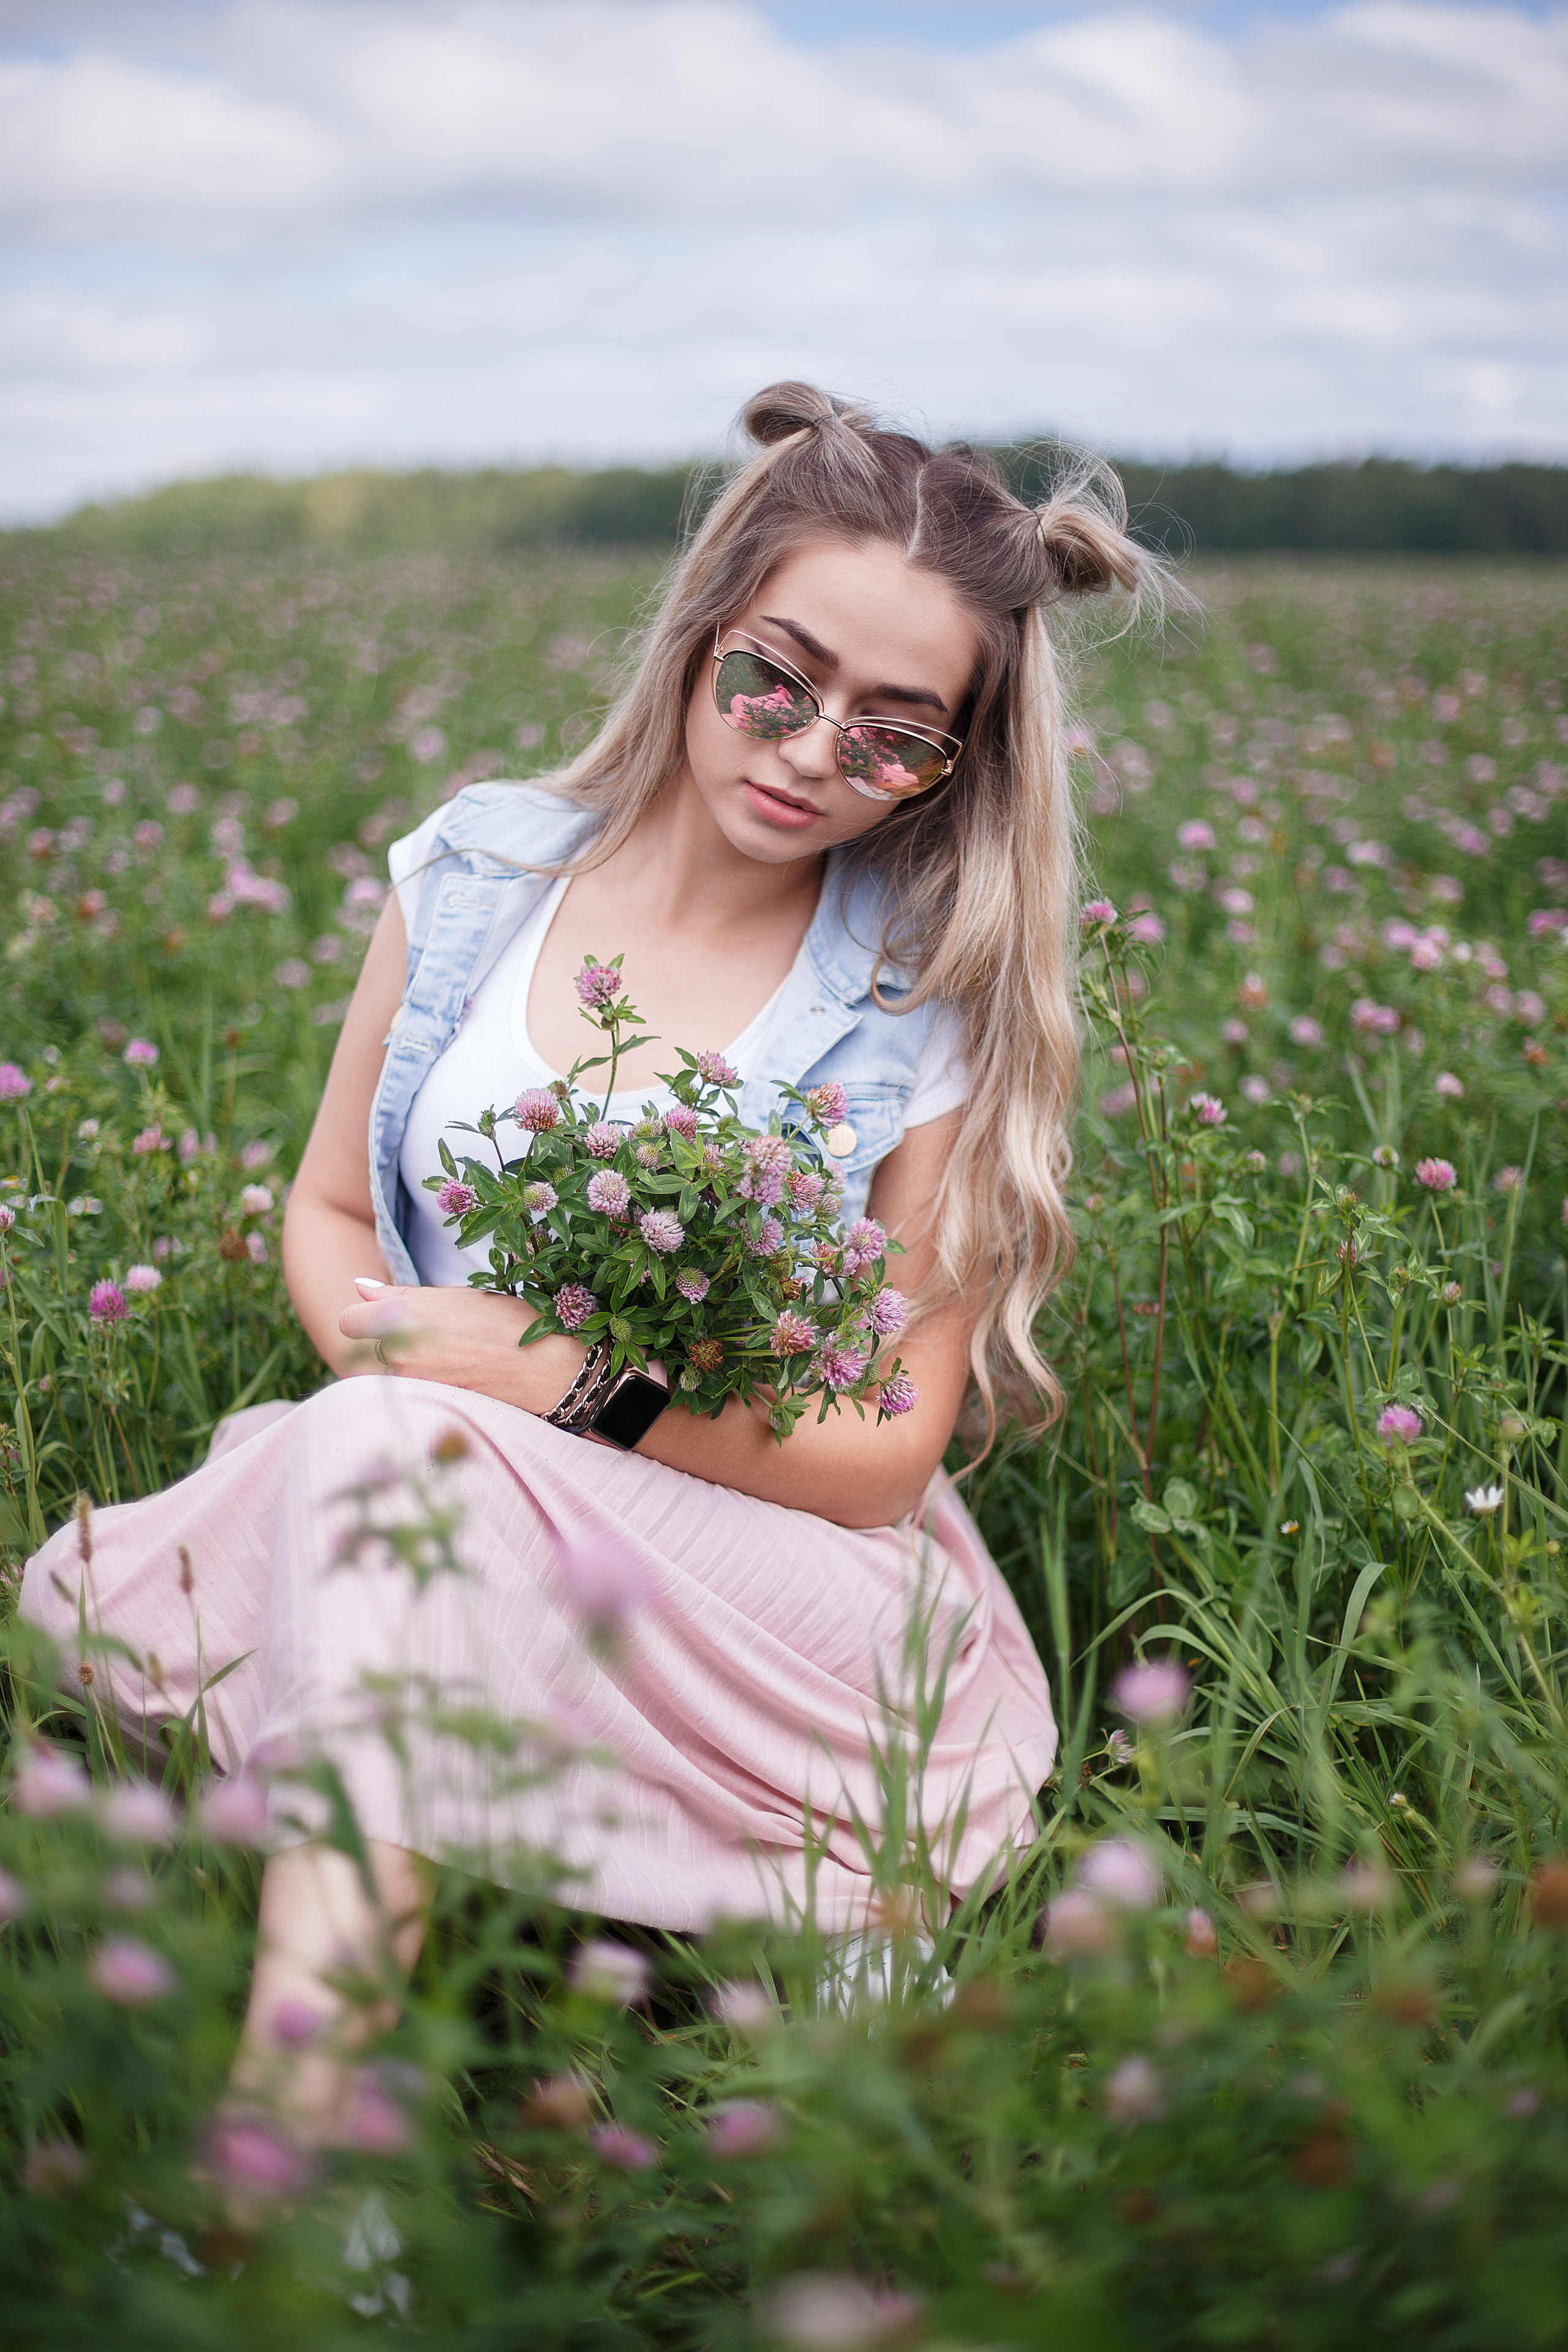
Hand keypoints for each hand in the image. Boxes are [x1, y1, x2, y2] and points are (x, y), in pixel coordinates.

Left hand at [338, 1280, 586, 1412]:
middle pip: (364, 1351)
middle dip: (384, 1342)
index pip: (349, 1321)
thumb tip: (358, 1288)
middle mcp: (401, 1355)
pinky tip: (447, 1375)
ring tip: (441, 1356)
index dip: (364, 1316)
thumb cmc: (505, 1323)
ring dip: (401, 1365)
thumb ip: (399, 1295)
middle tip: (422, 1336)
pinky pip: (404, 1393)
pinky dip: (417, 1385)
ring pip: (384, 1374)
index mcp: (404, 1318)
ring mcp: (413, 1386)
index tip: (382, 1315)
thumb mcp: (454, 1296)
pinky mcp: (427, 1406)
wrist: (545, 1369)